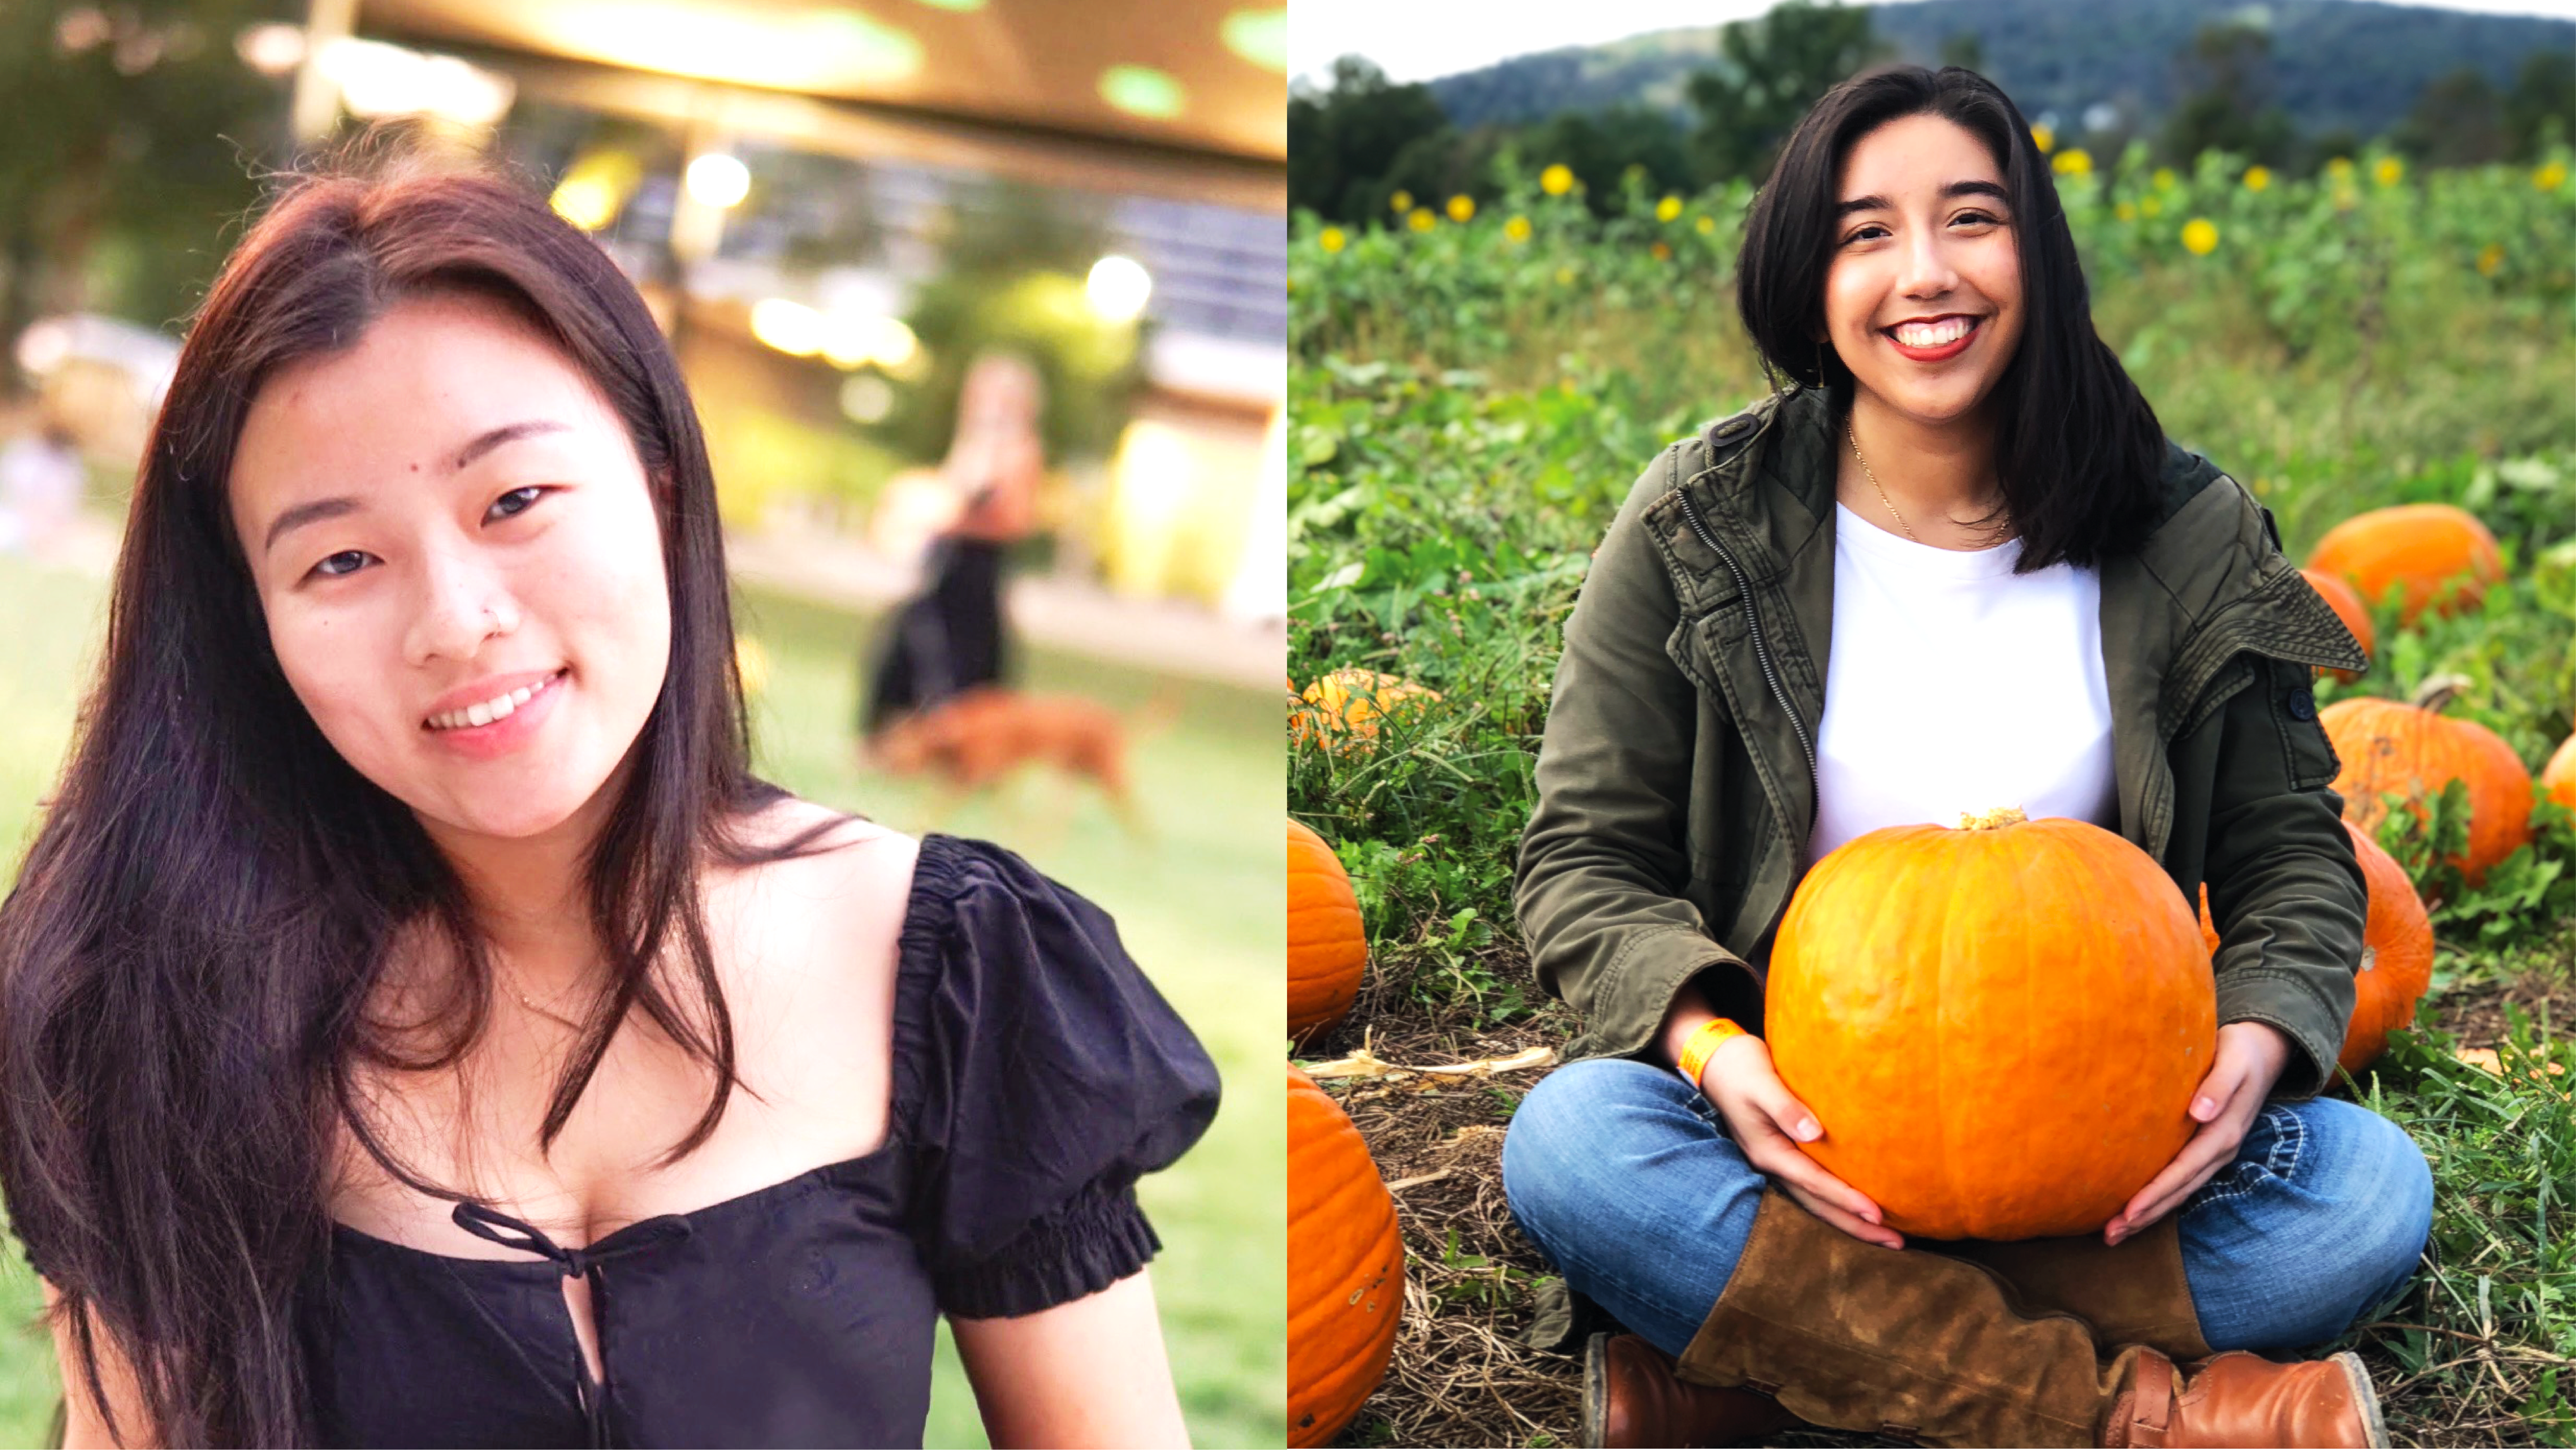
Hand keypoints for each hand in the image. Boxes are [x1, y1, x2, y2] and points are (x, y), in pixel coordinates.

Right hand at [1698, 1033, 1904, 1250]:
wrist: (1715, 1062)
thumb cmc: (1739, 1067)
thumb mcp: (1761, 1083)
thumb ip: (1786, 1108)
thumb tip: (1814, 1134)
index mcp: (1768, 1152)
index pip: (1813, 1183)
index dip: (1845, 1199)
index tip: (1878, 1214)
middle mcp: (1772, 1164)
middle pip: (1818, 1205)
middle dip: (1856, 1226)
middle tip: (1896, 1242)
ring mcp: (1776, 1162)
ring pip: (1816, 1201)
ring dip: (1850, 1220)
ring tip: (1886, 1235)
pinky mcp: (1783, 1153)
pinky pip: (1813, 1186)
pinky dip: (1837, 1201)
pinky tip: (1856, 1206)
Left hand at [2102, 1021, 2293, 1245]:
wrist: (2261, 1052)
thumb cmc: (2239, 1052)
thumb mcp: (2232, 1062)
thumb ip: (2218, 1086)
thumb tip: (2199, 1112)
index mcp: (2224, 1134)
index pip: (2184, 1170)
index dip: (2156, 1192)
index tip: (2128, 1212)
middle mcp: (2221, 1151)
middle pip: (2179, 1191)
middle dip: (2145, 1215)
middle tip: (2110, 1235)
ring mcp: (2216, 1154)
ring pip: (2180, 1192)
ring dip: (2149, 1215)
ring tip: (2114, 1234)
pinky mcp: (2207, 1151)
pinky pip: (2181, 1181)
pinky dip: (2159, 1199)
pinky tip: (2135, 1210)